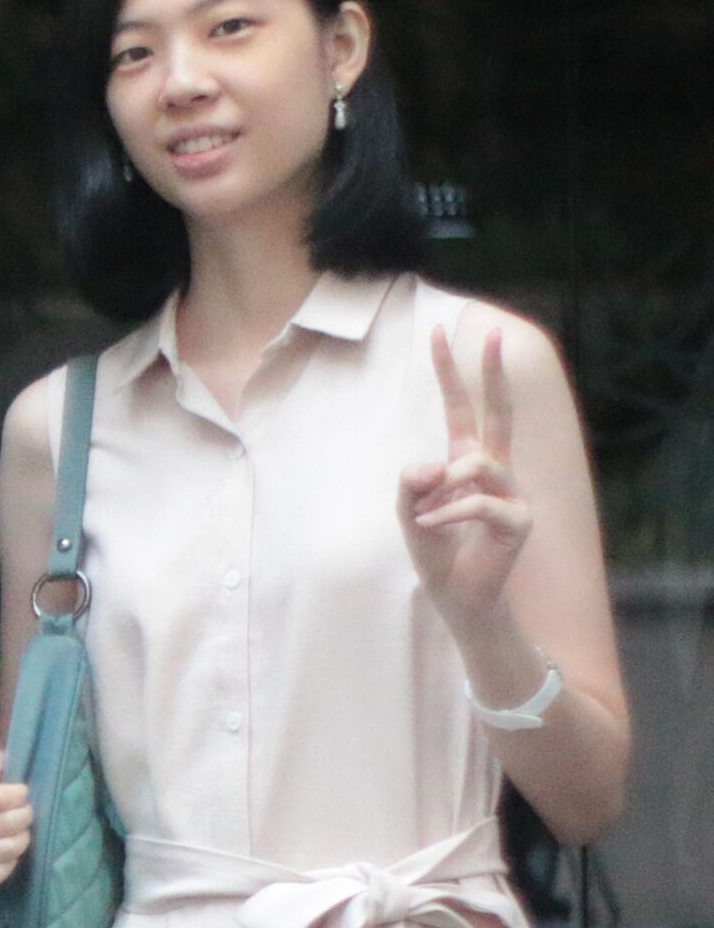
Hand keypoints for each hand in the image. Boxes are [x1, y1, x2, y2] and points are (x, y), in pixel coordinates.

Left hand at [398, 324, 532, 629]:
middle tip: (496, 333)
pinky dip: (447, 514)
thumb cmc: (436, 550)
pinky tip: (427, 525)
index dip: (450, 374)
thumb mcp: (409, 513)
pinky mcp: (519, 519)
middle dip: (494, 373)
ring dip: (444, 487)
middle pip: (498, 412)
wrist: (458, 595)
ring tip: (424, 513)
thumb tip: (432, 466)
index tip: (438, 332)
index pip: (461, 409)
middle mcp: (494, 471)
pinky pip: (479, 502)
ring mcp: (512, 492)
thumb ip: (411, 486)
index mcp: (466, 462)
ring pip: (479, 464)